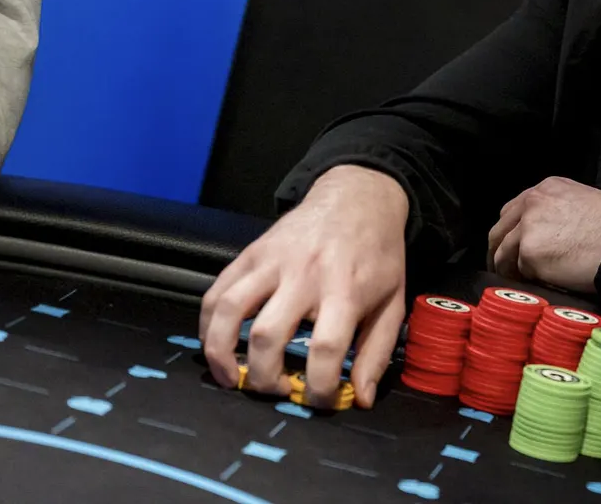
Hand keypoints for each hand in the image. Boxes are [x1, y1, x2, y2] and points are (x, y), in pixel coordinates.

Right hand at [199, 165, 409, 408]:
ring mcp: (272, 261)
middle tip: (276, 390)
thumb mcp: (392, 302)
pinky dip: (207, 323)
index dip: (319, 388)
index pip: (325, 349)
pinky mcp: (251, 253)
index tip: (318, 401)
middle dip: (264, 378)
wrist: (358, 199)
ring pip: (230, 311)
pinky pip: (217, 291)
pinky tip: (217, 344)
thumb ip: (375, 353)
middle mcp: (305, 274)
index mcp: (345, 289)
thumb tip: (359, 399)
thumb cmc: (377, 254)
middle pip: (269, 336)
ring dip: (222, 353)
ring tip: (232, 378)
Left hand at [486, 177, 600, 292]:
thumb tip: (543, 235)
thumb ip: (556, 212)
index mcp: (547, 188)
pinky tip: (535, 285)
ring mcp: (529, 226)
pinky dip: (525, 279)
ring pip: (503, 252)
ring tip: (516, 283)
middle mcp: (533, 201)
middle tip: (502, 270)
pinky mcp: (530, 252)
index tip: (508, 249)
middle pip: (500, 229)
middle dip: (498, 251)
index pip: (513, 210)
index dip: (509, 233)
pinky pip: (519, 270)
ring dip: (507, 269)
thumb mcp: (583, 203)